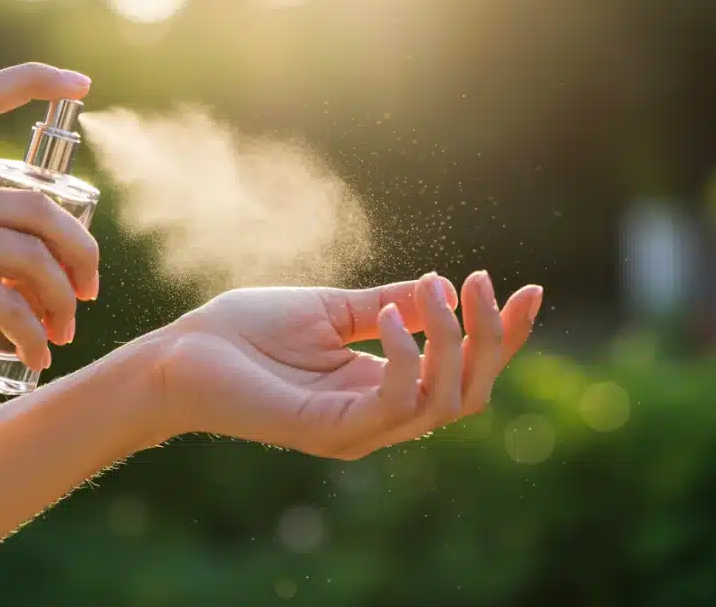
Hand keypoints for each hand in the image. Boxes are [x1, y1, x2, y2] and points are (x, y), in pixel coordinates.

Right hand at [0, 63, 98, 422]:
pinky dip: (36, 340)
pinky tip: (36, 359)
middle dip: (81, 251)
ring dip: (64, 302)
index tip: (80, 83)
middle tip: (89, 291)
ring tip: (63, 333)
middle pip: (39, 207)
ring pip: (37, 259)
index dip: (32, 80)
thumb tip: (50, 269)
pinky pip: (18, 309)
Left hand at [156, 271, 542, 458]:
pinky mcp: (330, 430)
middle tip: (482, 284)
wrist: (184, 351)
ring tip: (442, 291)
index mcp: (383, 387)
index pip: (463, 373)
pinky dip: (409, 359)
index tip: (532, 289)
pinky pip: (396, 405)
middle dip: (491, 339)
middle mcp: (379, 415)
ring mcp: (357, 429)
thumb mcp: (333, 309)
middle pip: (470, 394)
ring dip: (454, 342)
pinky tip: (396, 319)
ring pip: (444, 403)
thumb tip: (442, 287)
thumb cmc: (249, 331)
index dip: (503, 337)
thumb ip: (389, 306)